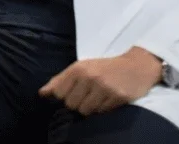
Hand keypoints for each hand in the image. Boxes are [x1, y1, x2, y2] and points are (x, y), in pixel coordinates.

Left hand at [39, 47, 162, 115]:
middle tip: (86, 96)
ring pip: (86, 110)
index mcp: (78, 68)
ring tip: (97, 98)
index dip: (63, 97)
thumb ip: (60, 80)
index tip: (70, 94)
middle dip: (77, 104)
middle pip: (71, 104)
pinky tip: (108, 100)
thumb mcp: (81, 67)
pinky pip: (102, 112)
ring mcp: (104, 87)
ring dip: (90, 108)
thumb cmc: (104, 67)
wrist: (136, 66)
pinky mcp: (118, 97)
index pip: (59, 93)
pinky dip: (103, 109)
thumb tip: (42, 94)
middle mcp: (90, 77)